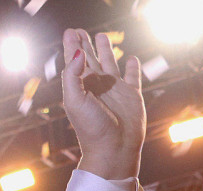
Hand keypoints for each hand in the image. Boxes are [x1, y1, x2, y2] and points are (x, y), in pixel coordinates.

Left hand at [61, 29, 145, 180]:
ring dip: (105, 50)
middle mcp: (97, 86)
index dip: (72, 46)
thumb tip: (79, 52)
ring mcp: (115, 90)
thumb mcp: (75, 101)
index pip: (75, 61)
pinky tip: (131, 58)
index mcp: (81, 86)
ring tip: (101, 36)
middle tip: (79, 30)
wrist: (114, 149)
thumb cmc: (91, 128)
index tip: (70, 31)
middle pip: (90, 59)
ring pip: (110, 64)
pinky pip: (133, 76)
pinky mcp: (132, 95)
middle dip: (85, 45)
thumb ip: (73, 76)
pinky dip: (133, 66)